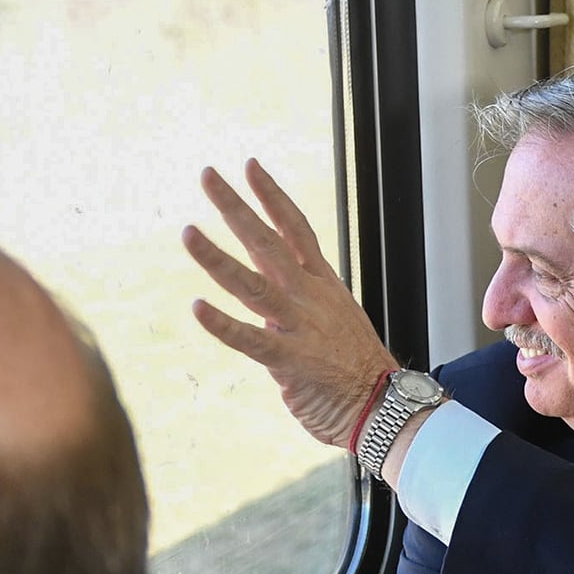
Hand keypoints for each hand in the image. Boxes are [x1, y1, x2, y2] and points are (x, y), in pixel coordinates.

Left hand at [184, 161, 399, 448]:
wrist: (385, 407)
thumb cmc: (356, 371)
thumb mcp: (331, 324)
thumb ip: (297, 310)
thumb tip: (269, 310)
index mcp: (322, 285)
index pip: (296, 229)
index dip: (272, 196)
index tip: (250, 166)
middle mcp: (309, 297)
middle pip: (267, 242)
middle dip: (235, 207)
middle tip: (207, 175)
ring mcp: (300, 326)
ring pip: (252, 284)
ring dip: (217, 258)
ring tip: (188, 232)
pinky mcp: (291, 361)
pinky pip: (251, 339)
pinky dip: (223, 324)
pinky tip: (197, 307)